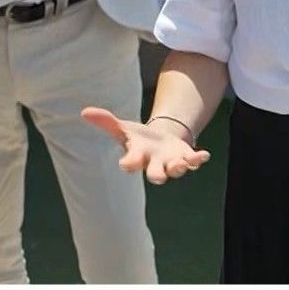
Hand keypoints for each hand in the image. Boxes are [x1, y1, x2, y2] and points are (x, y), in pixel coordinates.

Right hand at [81, 107, 211, 184]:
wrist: (161, 143)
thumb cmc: (139, 139)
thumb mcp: (123, 128)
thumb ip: (105, 121)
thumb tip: (84, 111)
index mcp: (138, 157)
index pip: (131, 163)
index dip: (129, 164)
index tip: (125, 164)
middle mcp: (155, 164)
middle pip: (155, 176)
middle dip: (157, 176)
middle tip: (158, 178)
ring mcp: (171, 163)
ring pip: (176, 170)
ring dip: (179, 167)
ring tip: (182, 164)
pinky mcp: (186, 157)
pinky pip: (193, 161)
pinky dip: (198, 159)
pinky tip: (204, 155)